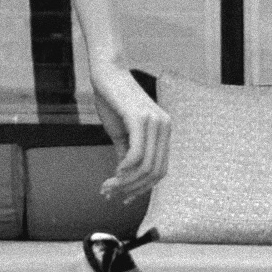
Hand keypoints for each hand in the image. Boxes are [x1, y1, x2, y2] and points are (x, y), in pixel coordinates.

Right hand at [91, 63, 170, 202]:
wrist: (106, 73)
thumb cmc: (113, 101)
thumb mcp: (122, 133)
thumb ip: (127, 155)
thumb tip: (124, 180)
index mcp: (164, 131)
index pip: (160, 171)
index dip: (143, 189)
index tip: (124, 198)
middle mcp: (165, 127)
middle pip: (155, 173)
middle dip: (132, 189)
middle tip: (110, 194)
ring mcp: (155, 122)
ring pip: (146, 166)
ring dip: (125, 182)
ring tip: (107, 187)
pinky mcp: (140, 118)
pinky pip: (137, 153)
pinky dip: (125, 168)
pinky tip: (113, 173)